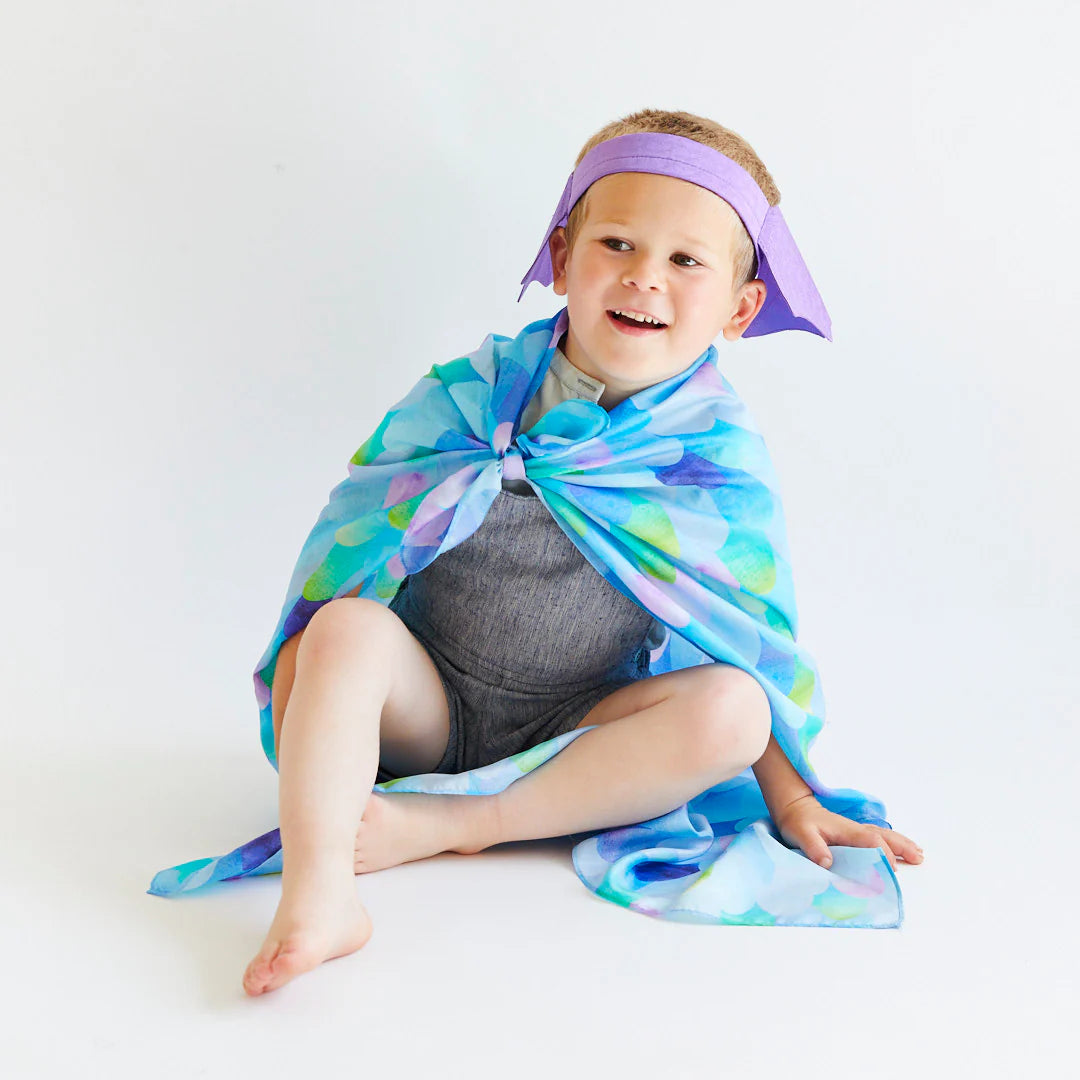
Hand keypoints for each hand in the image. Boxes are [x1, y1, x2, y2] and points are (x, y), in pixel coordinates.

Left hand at [772, 793, 923, 870]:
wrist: (795, 809)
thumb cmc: (798, 823)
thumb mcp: (801, 835)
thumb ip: (813, 847)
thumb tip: (827, 862)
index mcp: (845, 830)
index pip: (869, 840)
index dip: (882, 853)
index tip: (893, 868)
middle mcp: (855, 830)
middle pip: (883, 836)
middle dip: (901, 846)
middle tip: (919, 858)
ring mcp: (856, 831)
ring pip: (884, 836)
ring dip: (902, 844)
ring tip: (919, 855)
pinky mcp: (855, 835)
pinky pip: (879, 838)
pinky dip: (894, 843)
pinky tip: (904, 849)